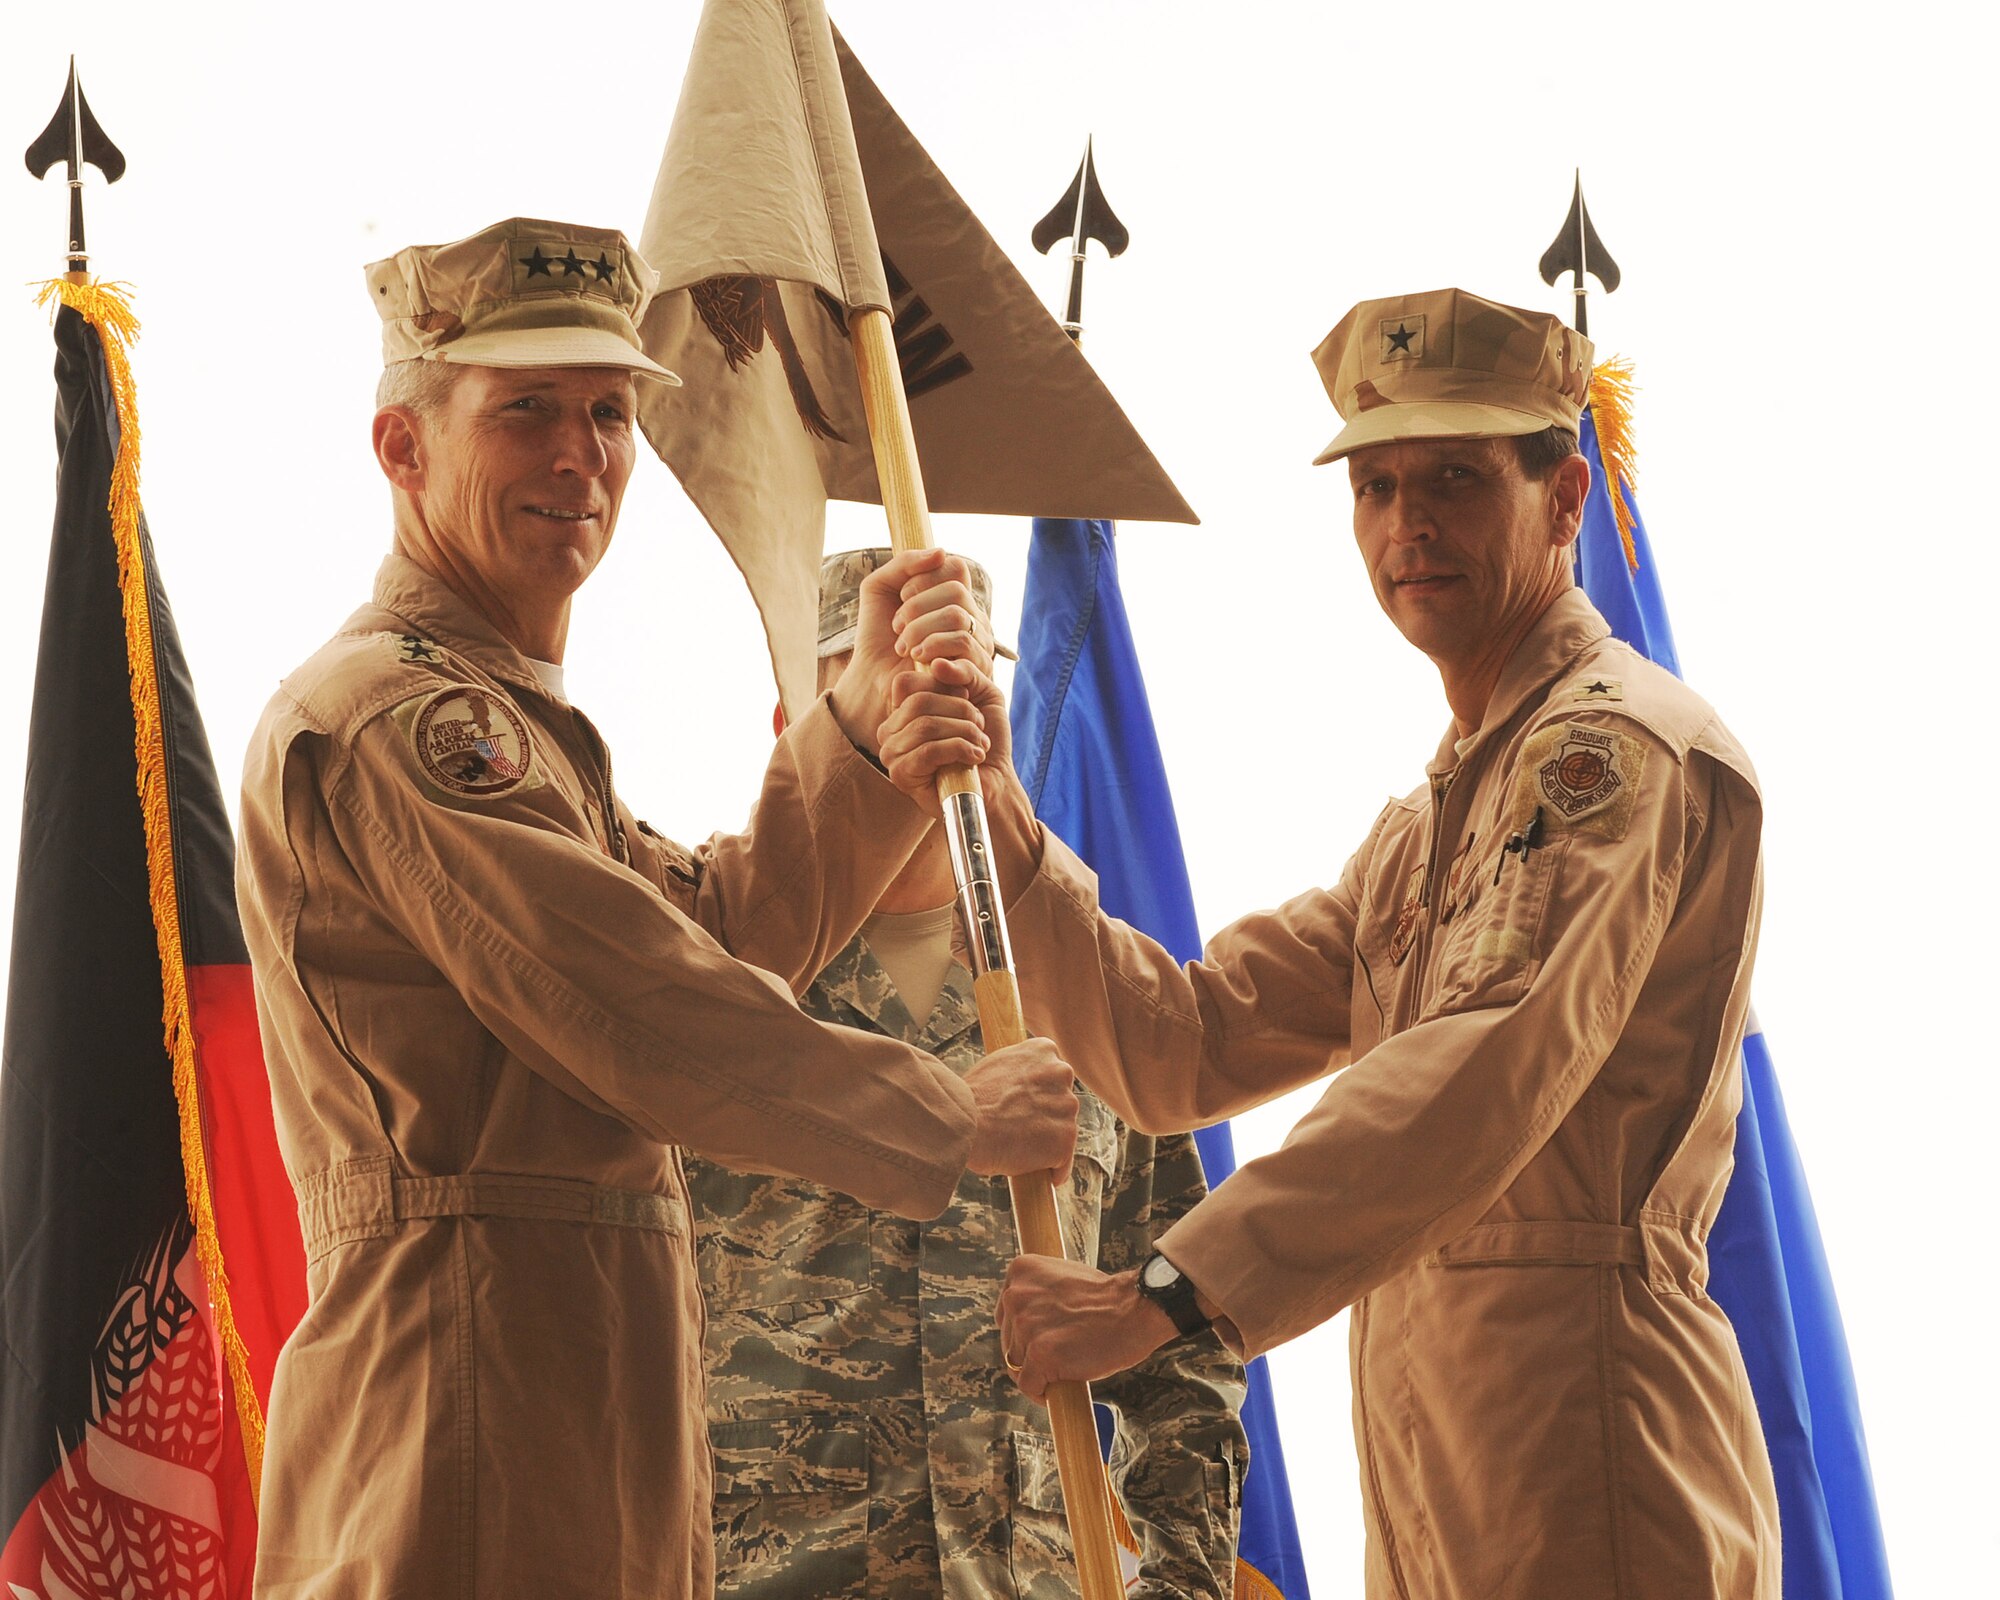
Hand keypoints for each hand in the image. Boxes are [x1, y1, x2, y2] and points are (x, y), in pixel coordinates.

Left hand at [827, 549, 990, 754]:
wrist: (873, 680)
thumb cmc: (878, 635)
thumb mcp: (880, 588)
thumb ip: (904, 563)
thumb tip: (941, 553)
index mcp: (955, 597)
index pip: (955, 568)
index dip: (924, 578)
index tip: (902, 597)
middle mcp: (973, 617)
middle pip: (956, 592)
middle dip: (917, 607)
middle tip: (898, 627)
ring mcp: (978, 644)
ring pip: (957, 618)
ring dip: (920, 630)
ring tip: (904, 647)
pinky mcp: (974, 672)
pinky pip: (963, 647)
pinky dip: (935, 648)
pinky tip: (919, 659)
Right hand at [876, 673, 990, 814]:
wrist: (995, 783)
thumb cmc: (985, 740)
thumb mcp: (983, 695)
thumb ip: (966, 671)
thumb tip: (937, 663)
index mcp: (902, 709)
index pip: (907, 681)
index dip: (945, 685)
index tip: (969, 701)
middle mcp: (890, 729)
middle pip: (918, 701)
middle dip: (960, 710)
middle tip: (980, 726)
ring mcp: (892, 753)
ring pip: (925, 725)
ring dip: (964, 731)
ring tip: (980, 743)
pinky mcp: (901, 774)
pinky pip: (928, 751)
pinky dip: (960, 749)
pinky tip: (975, 757)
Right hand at [963, 1038, 1078, 1182]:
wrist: (962, 1122)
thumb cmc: (969, 1099)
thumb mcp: (997, 1066)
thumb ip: (1020, 1072)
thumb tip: (1024, 1087)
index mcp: (1045, 1050)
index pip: (1053, 1074)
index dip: (1039, 1094)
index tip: (1025, 1107)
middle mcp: (1062, 1073)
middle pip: (1062, 1101)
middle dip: (1046, 1116)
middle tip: (1019, 1129)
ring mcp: (1066, 1107)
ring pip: (1064, 1130)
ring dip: (1047, 1141)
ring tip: (1019, 1149)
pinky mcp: (1065, 1139)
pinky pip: (1063, 1161)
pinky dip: (1052, 1169)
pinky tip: (1034, 1171)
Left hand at [996, 1257, 1176, 1401]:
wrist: (1134, 1309)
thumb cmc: (1106, 1297)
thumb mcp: (1061, 1278)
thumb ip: (1038, 1294)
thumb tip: (1025, 1322)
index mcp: (1020, 1272)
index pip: (1006, 1315)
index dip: (1023, 1333)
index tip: (1042, 1341)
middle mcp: (1016, 1296)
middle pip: (1009, 1341)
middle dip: (1029, 1354)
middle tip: (1059, 1357)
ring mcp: (1026, 1327)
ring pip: (1017, 1365)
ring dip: (1037, 1373)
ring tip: (1064, 1370)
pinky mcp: (1040, 1355)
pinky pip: (1029, 1386)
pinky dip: (1042, 1393)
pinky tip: (1060, 1388)